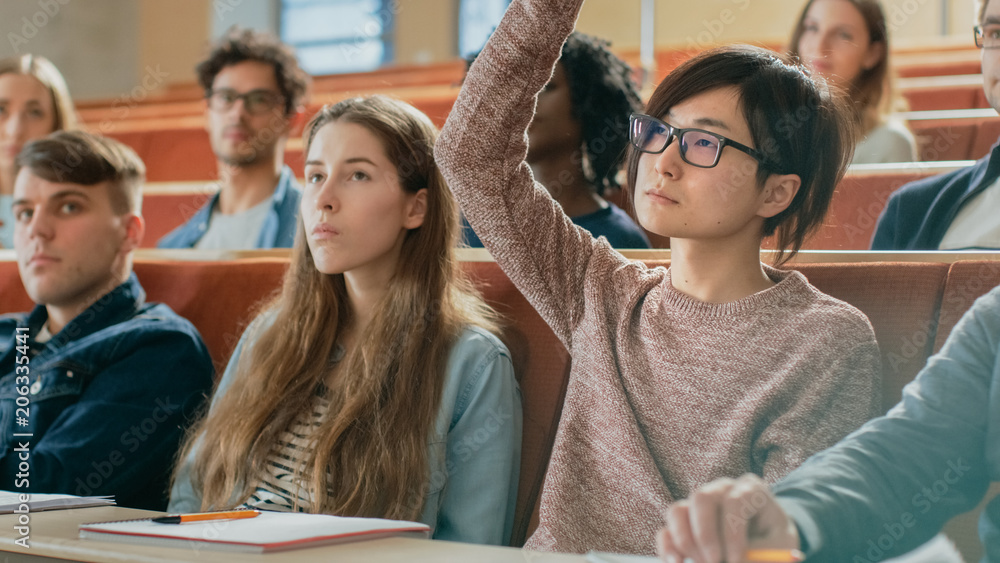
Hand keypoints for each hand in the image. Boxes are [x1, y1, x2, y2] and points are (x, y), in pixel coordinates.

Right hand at [657, 474, 799, 562]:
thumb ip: (757, 554)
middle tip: (714, 562)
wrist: (768, 542)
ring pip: (677, 511)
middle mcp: (721, 490)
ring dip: (685, 541)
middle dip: (705, 535)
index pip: (734, 502)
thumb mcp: (777, 548)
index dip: (732, 533)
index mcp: (750, 490)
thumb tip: (730, 562)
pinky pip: (666, 530)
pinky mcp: (683, 521)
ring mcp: (698, 504)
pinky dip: (668, 548)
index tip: (736, 560)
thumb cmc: (775, 542)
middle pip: (701, 499)